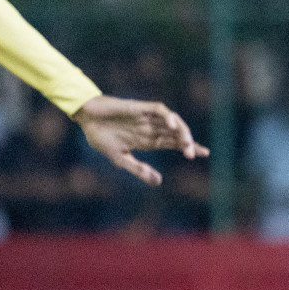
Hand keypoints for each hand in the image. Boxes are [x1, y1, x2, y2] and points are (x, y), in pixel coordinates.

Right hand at [72, 95, 207, 186]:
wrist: (85, 119)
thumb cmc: (100, 137)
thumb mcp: (120, 159)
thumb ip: (139, 169)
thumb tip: (159, 182)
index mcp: (148, 140)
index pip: (174, 143)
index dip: (189, 147)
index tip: (203, 153)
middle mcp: (151, 128)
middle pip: (176, 134)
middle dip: (188, 143)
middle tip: (195, 154)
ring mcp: (146, 118)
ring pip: (171, 121)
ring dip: (181, 131)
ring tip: (186, 144)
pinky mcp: (139, 108)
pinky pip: (158, 110)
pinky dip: (167, 116)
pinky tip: (171, 125)